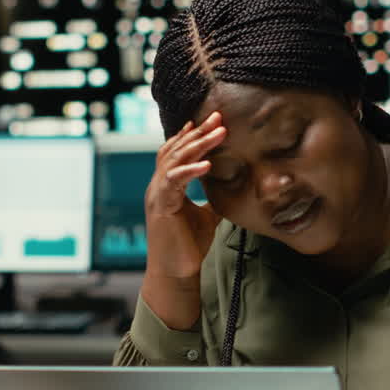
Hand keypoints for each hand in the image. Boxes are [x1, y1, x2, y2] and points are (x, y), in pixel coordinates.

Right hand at [143, 112, 225, 280]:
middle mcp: (158, 185)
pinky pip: (173, 182)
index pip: (177, 152)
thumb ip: (213, 198)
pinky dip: (190, 171)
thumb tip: (233, 186)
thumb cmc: (188, 246)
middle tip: (218, 117)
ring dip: (197, 145)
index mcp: (167, 185)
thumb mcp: (207, 215)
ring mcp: (156, 194)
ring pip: (174, 160)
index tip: (213, 121)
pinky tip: (207, 165)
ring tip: (218, 133)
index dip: (193, 135)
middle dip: (198, 132)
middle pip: (175, 149)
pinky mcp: (160, 207)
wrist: (175, 272)